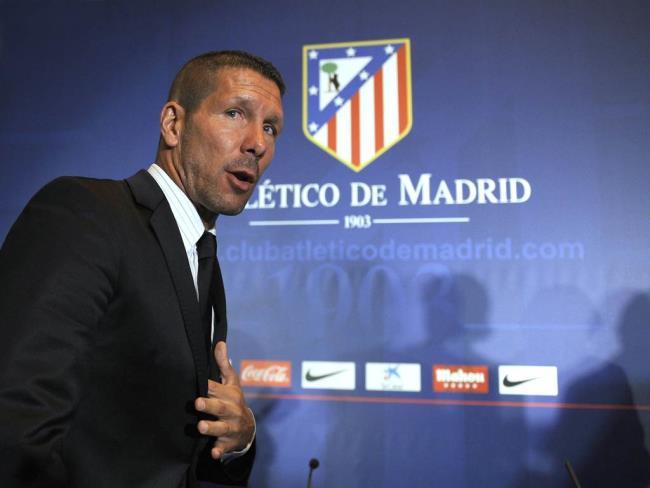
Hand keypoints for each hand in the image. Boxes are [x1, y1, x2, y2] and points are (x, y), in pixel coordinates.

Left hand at [194, 341, 254, 458]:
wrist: (248, 428)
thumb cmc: (234, 400)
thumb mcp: (231, 382)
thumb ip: (223, 364)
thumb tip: (219, 342)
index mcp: (229, 395)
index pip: (216, 389)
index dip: (207, 387)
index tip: (198, 383)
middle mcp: (231, 410)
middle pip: (219, 408)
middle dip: (209, 405)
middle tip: (197, 403)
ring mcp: (231, 427)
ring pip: (221, 428)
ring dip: (212, 428)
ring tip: (201, 427)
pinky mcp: (228, 443)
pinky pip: (224, 448)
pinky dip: (219, 451)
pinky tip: (213, 453)